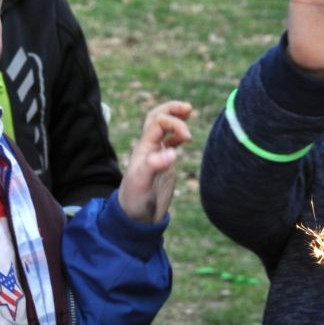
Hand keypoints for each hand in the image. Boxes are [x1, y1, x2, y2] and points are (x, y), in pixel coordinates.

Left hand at [117, 101, 192, 223]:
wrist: (135, 216)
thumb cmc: (135, 200)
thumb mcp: (142, 183)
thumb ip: (154, 165)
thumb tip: (173, 152)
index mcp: (143, 148)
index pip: (158, 123)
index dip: (174, 123)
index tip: (188, 137)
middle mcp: (149, 147)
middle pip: (157, 117)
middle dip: (171, 109)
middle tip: (188, 108)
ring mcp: (156, 154)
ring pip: (163, 127)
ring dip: (174, 117)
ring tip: (188, 112)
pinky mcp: (163, 164)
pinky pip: (170, 142)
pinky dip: (178, 135)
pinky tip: (186, 138)